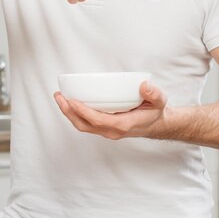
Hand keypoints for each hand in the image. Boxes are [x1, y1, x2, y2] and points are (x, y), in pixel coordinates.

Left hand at [54, 81, 168, 139]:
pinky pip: (86, 124)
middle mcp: (112, 131)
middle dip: (69, 112)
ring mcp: (107, 131)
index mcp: (123, 125)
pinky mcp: (104, 128)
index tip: (72, 100)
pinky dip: (75, 114)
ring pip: (83, 126)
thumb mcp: (160, 101)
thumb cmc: (155, 111)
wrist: (157, 125)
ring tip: (60, 98)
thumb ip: (154, 94)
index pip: (98, 120)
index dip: (83, 111)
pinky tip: (70, 102)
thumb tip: (144, 86)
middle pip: (84, 125)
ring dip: (69, 113)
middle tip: (59, 96)